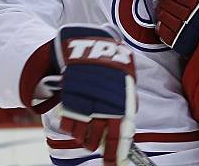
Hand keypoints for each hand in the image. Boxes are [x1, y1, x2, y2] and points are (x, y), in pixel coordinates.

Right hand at [52, 24, 135, 165]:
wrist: (87, 45)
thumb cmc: (110, 62)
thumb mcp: (125, 79)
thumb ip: (127, 100)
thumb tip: (130, 117)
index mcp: (121, 102)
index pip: (119, 136)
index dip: (115, 154)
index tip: (113, 165)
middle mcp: (103, 107)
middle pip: (97, 140)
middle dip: (96, 145)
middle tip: (95, 143)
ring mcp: (84, 105)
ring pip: (81, 136)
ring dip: (83, 138)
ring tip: (85, 132)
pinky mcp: (69, 102)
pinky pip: (68, 125)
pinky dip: (70, 127)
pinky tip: (75, 121)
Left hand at [153, 0, 198, 55]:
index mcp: (197, 3)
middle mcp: (189, 16)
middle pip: (167, 4)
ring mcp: (183, 29)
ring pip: (163, 16)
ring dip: (159, 11)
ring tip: (161, 8)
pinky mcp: (178, 41)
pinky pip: (163, 31)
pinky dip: (159, 26)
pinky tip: (161, 22)